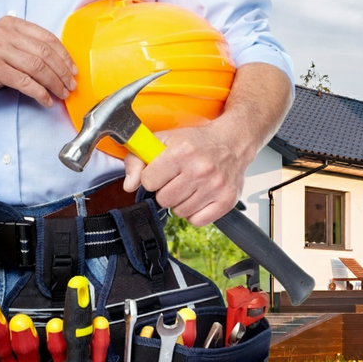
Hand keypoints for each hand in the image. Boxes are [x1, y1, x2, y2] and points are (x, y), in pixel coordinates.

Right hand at [0, 16, 76, 106]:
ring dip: (55, 83)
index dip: (65, 56)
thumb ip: (30, 47)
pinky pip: (24, 82)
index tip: (74, 70)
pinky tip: (47, 101)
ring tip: (62, 94)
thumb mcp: (10, 44)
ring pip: (38, 68)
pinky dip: (40, 93)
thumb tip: (62, 66)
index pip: (47, 38)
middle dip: (63, 72)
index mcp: (12, 25)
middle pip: (45, 54)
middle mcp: (5, 35)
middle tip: (71, 86)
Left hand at [122, 62, 292, 226]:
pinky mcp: (227, 200)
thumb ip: (138, 159)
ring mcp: (215, 186)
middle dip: (166, 191)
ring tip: (190, 187)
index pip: (148, 181)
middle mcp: (200, 169)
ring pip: (180, 211)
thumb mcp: (164, 140)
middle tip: (177, 180)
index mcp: (182, 152)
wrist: (234, 143)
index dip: (152, 178)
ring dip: (181, 202)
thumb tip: (129, 185)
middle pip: (164, 200)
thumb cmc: (198, 142)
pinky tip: (199, 198)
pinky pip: (197, 221)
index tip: (161, 172)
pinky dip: (195, 213)